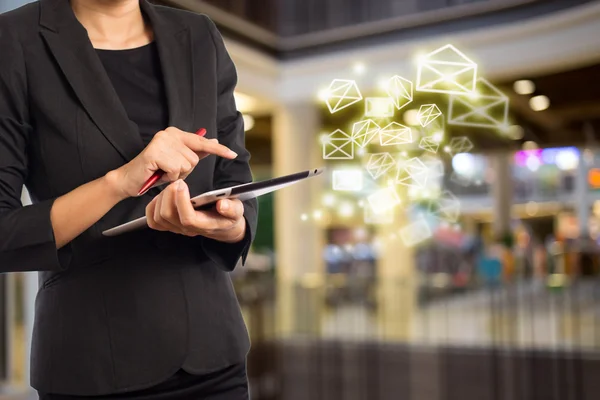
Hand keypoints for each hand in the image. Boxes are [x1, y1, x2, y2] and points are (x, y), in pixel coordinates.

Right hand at [105, 127, 236, 199]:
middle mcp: (169, 134)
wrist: (130, 180)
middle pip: (195, 158)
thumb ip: (195, 152)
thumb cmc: (154, 171)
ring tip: (163, 172)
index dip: (218, 149)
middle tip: (169, 171)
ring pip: (187, 165)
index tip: (232, 154)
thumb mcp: (178, 162)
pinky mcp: (155, 152)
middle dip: (185, 170)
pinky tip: (159, 174)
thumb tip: (214, 143)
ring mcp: (162, 141)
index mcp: (176, 133)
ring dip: (176, 175)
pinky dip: (169, 177)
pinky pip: (176, 170)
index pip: (202, 141)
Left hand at [146, 180, 245, 242]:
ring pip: (159, 217)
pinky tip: (162, 195)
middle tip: (178, 182)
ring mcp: (178, 229)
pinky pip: (153, 220)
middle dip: (169, 196)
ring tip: (173, 186)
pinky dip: (153, 206)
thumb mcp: (237, 210)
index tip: (183, 184)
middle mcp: (188, 229)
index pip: (188, 219)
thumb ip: (232, 208)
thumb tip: (222, 205)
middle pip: (168, 216)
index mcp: (205, 225)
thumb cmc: (229, 215)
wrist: (223, 226)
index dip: (182, 202)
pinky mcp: (170, 225)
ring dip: (162, 198)